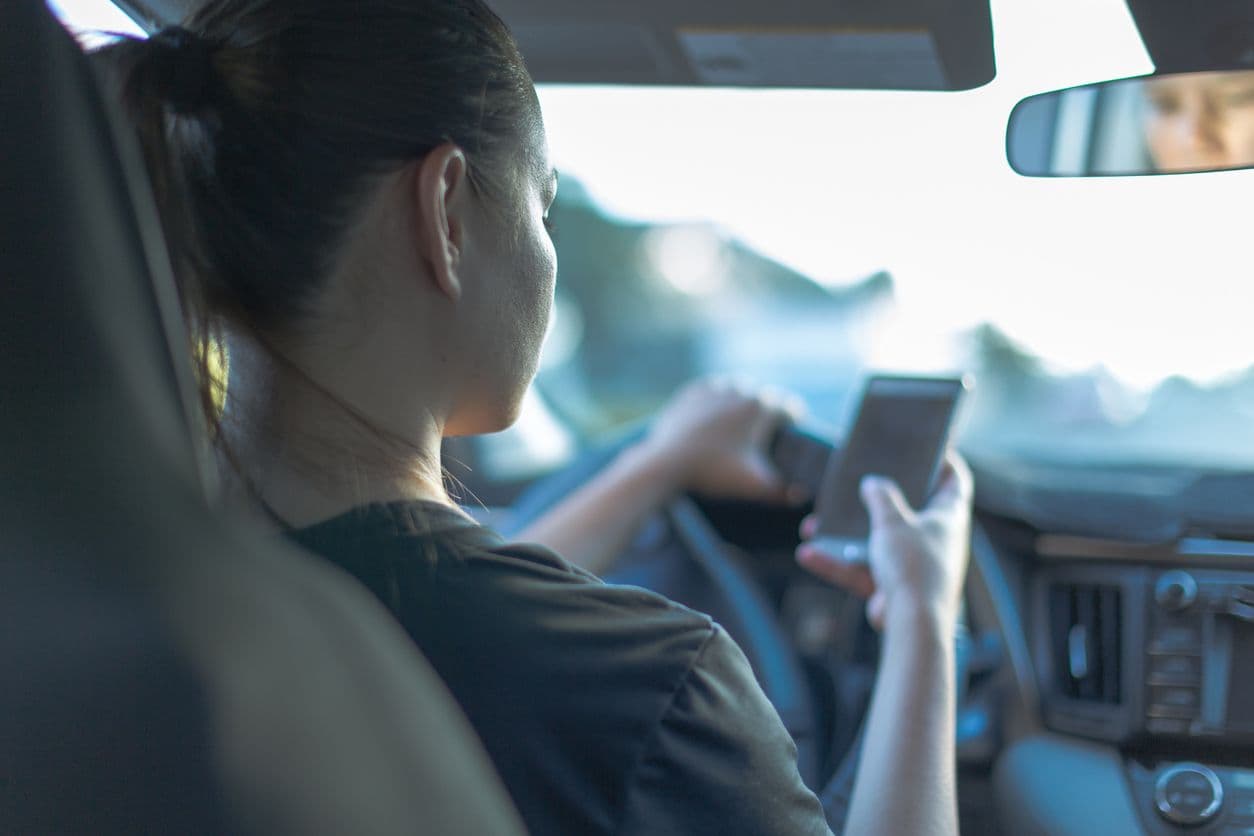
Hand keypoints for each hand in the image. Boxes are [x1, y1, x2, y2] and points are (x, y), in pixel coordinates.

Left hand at [637, 378, 805, 503]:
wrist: (667, 463)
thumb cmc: (713, 473)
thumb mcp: (752, 485)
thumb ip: (782, 492)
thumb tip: (802, 495)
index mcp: (760, 408)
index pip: (789, 407)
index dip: (794, 419)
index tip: (793, 430)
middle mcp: (739, 391)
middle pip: (764, 395)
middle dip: (770, 410)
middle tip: (769, 429)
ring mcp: (714, 389)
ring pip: (738, 388)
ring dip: (744, 399)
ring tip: (744, 417)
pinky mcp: (691, 393)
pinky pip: (712, 389)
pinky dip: (718, 398)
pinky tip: (717, 411)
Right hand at [795, 453, 972, 629]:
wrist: (913, 624)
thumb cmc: (913, 566)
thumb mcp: (892, 520)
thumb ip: (881, 497)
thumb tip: (874, 482)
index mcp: (949, 516)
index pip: (955, 481)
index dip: (943, 462)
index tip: (928, 449)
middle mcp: (936, 539)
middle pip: (911, 509)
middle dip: (882, 498)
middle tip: (864, 481)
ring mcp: (915, 564)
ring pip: (878, 541)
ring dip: (848, 534)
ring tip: (819, 523)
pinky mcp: (895, 586)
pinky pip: (863, 569)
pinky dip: (839, 563)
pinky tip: (809, 554)